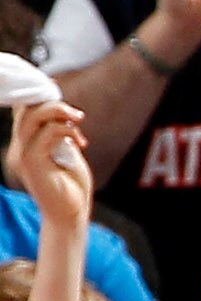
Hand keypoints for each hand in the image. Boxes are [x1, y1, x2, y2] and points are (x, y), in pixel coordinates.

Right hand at [5, 102, 93, 236]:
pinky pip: (45, 135)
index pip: (21, 111)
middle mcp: (20, 147)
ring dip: (59, 112)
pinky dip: (65, 130)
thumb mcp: (66, 150)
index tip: (55, 86)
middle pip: (25, 110)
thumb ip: (60, 131)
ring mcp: (24, 155)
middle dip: (52, 102)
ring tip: (78, 120)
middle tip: (77, 115)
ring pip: (32, 119)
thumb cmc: (70, 183)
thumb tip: (65, 110)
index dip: (36, 93)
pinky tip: (80, 142)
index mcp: (26, 143)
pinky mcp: (33, 164)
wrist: (70, 213)